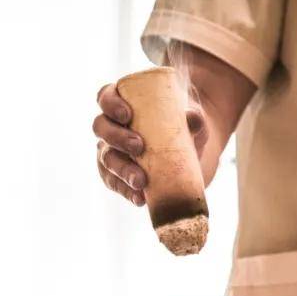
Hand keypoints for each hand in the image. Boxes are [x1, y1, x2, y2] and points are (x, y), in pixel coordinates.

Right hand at [93, 83, 208, 206]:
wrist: (194, 153)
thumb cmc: (188, 126)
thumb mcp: (195, 120)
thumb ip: (194, 118)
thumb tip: (191, 119)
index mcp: (124, 102)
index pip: (106, 97)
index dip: (110, 104)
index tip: (127, 115)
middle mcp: (113, 126)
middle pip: (101, 128)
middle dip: (116, 138)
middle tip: (138, 147)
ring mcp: (112, 151)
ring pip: (106, 159)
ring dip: (121, 170)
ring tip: (140, 181)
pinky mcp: (118, 175)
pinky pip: (114, 183)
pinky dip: (126, 191)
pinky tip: (139, 198)